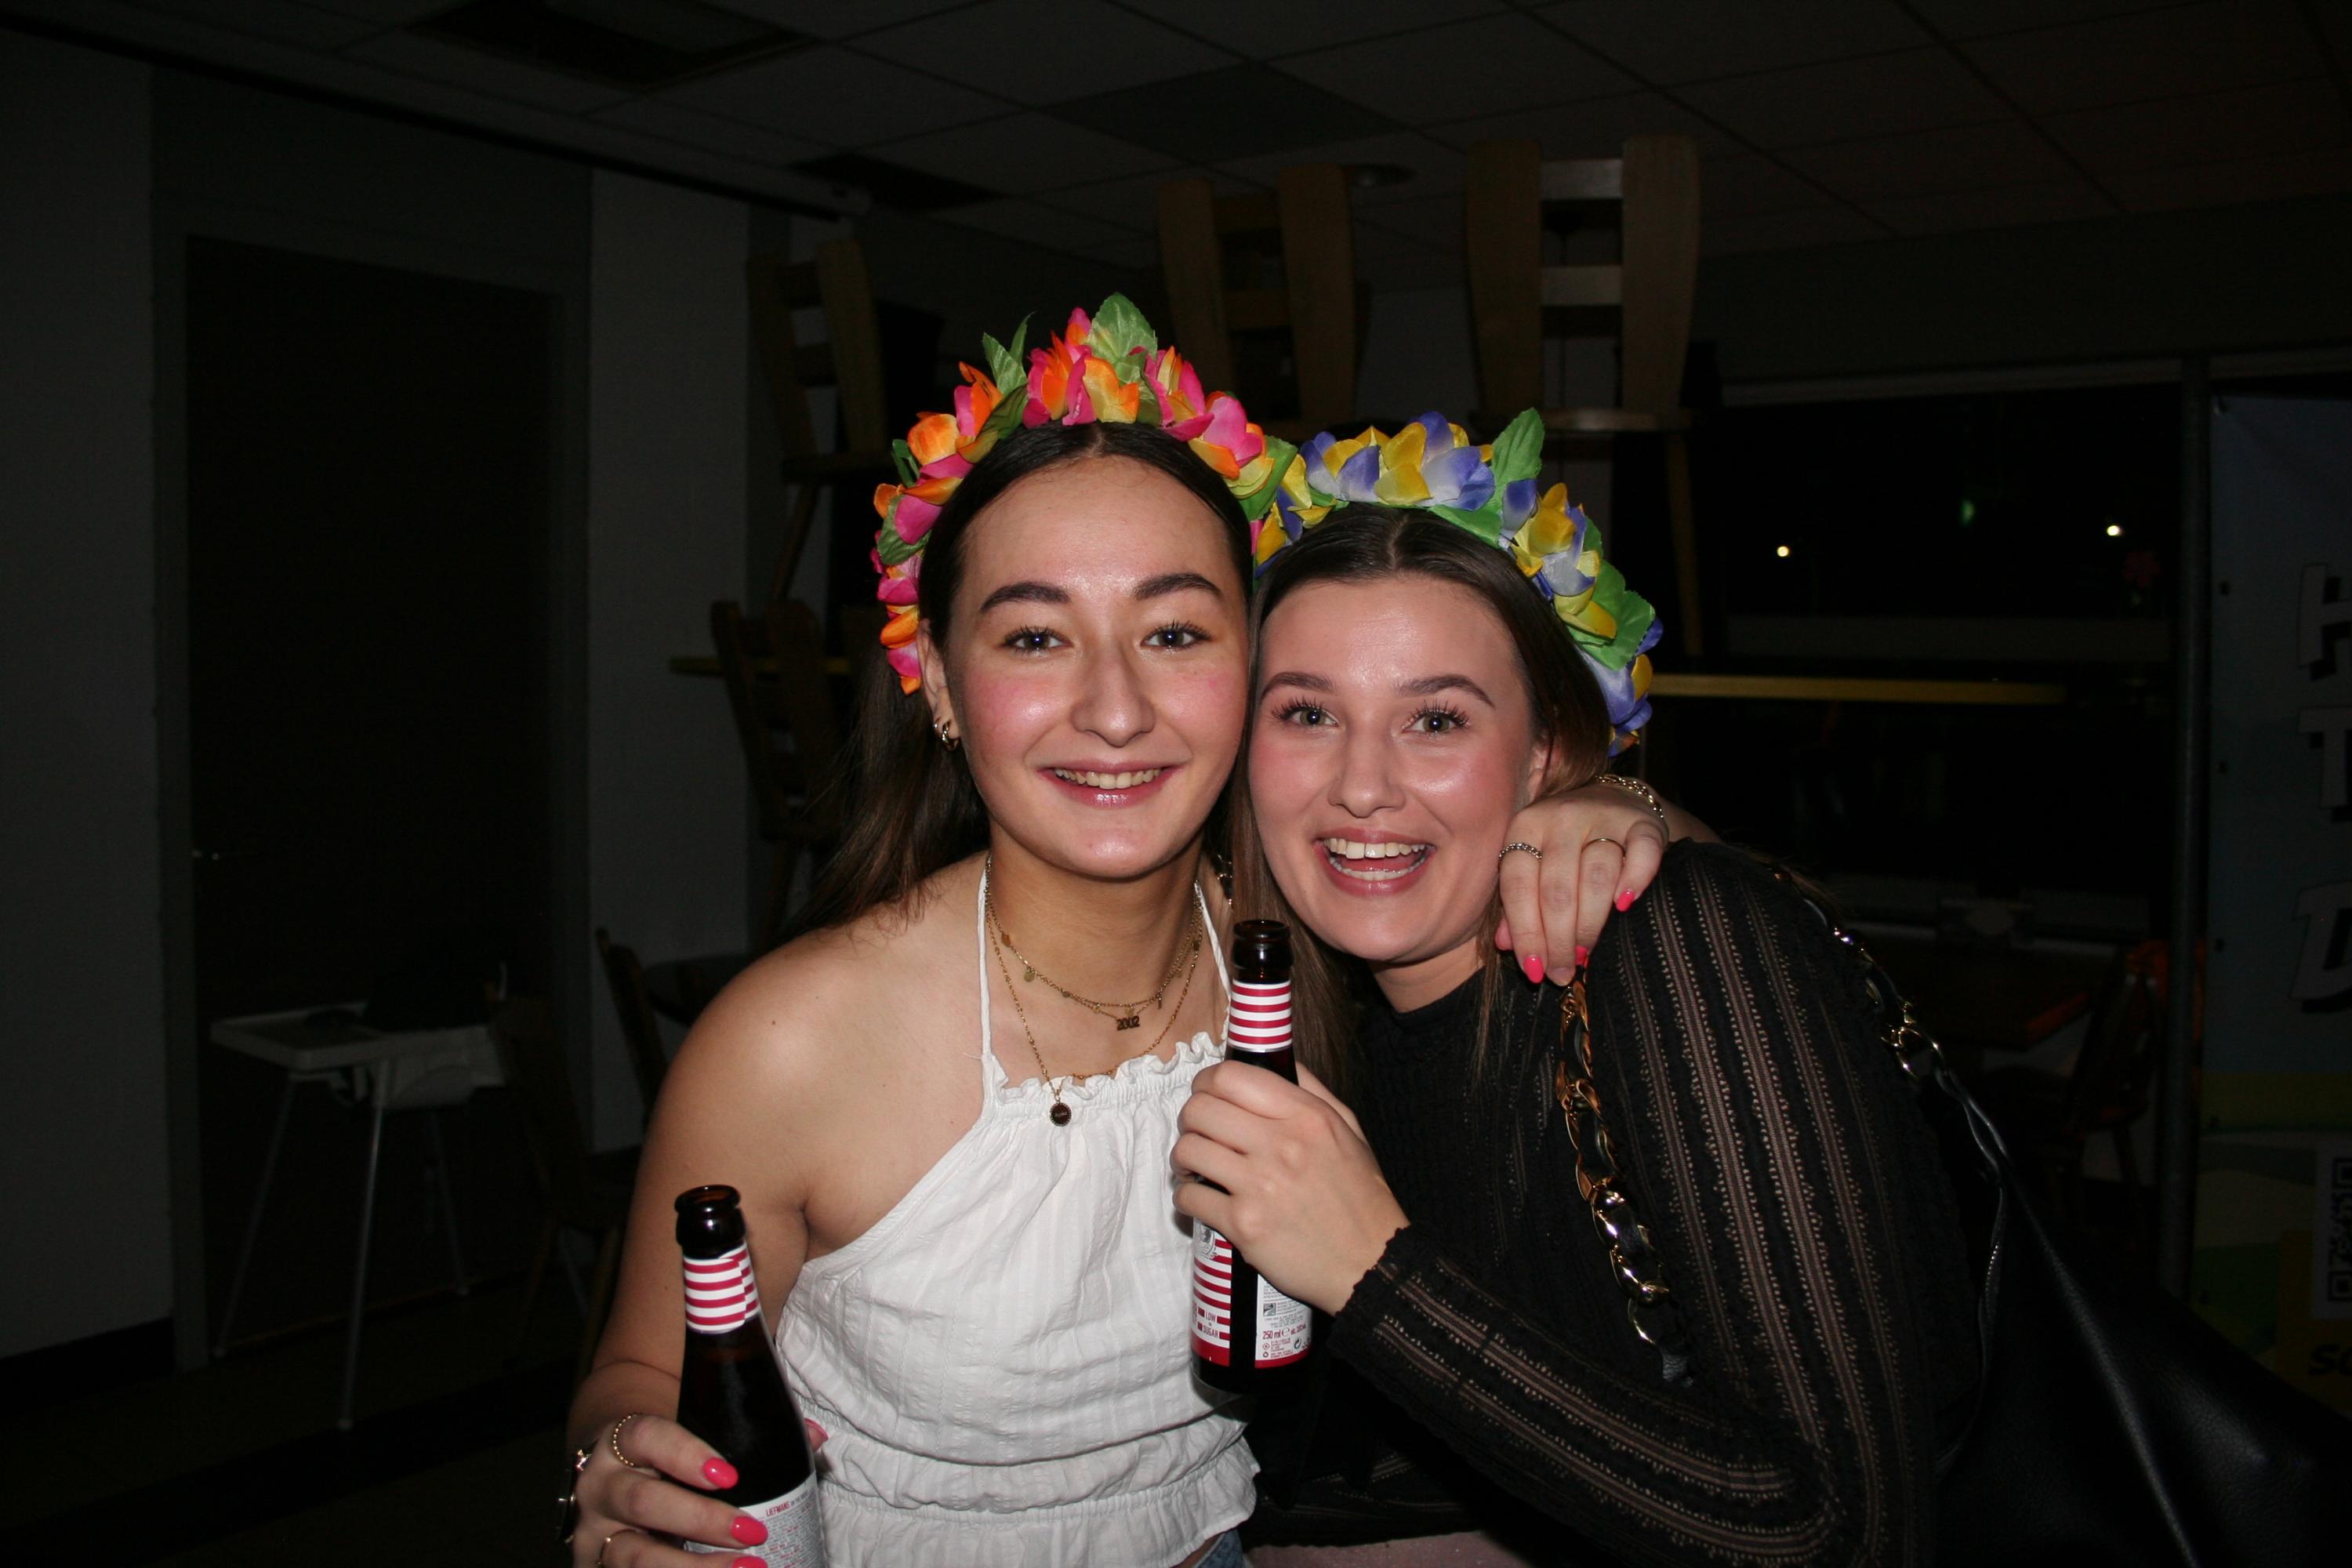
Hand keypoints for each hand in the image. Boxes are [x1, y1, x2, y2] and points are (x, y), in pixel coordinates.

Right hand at [570, 1414, 826, 1565]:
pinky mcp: (598, 1566)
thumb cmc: (662, 1449)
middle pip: (643, 1502)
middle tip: (754, 1532)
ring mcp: (595, 1534)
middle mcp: (601, 1486)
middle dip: (701, 1521)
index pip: (646, 1437)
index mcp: (622, 1440)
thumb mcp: (692, 1428)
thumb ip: (748, 1428)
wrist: (609, 1469)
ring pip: (633, 1557)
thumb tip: (816, 1437)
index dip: (685, 1455)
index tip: (731, 1476)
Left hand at [1173, 1062, 1406, 1315]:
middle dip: (1191, 1118)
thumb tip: (1277, 1060)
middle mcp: (1281, 1144)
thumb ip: (1313, 1090)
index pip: (1232, 1077)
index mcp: (1306, 1116)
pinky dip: (1186, 1196)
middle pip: (1201, 1109)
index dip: (1208, 1081)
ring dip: (1183, 1157)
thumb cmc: (1361, 1197)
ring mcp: (1260, 1186)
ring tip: (1194, 1165)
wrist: (1371, 1263)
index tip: (1208, 1094)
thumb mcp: (1349, 1130)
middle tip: (1199, 1132)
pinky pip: (1189, 1197)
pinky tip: (1199, 1197)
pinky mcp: (1244, 1225)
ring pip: (1188, 1150)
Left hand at [1496, 779, 1669, 983]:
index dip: (1525, 932)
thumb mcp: (1533, 866)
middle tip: (1562, 972)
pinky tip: (1625, 906)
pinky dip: (1635, 880)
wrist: (1614, 801)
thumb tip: (1505, 946)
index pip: (1518, 885)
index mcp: (1525, 828)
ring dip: (1590, 922)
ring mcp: (1603, 815)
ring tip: (1585, 953)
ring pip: (1596, 875)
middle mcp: (1560, 816)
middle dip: (1558, 939)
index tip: (1534, 970)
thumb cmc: (1563, 847)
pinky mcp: (1642, 821)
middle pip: (1556, 887)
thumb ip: (1516, 904)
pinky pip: (1641, 851)